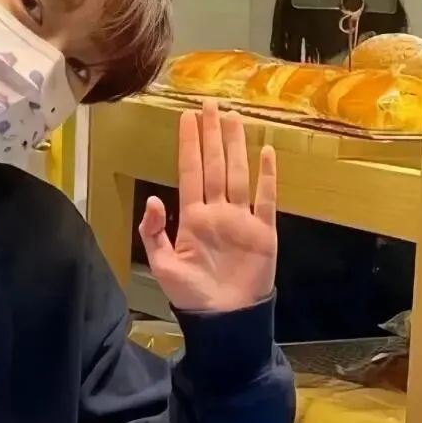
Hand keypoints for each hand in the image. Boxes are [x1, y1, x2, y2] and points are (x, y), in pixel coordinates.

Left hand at [139, 100, 277, 313]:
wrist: (225, 319)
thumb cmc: (192, 296)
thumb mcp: (163, 265)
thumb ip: (155, 232)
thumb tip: (154, 198)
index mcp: (193, 217)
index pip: (190, 172)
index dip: (189, 145)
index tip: (186, 117)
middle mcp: (218, 211)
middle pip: (216, 164)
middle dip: (212, 134)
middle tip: (211, 103)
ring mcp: (242, 219)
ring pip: (239, 174)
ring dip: (237, 146)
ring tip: (234, 117)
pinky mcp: (263, 231)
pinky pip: (266, 199)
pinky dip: (268, 176)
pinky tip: (267, 152)